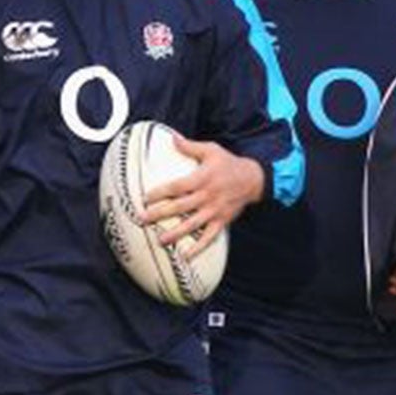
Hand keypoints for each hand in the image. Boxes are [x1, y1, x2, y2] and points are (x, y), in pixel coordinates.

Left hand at [139, 136, 266, 259]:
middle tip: (142, 218)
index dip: (161, 192)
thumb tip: (172, 138)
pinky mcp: (222, 221)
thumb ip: (190, 146)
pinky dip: (198, 247)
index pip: (177, 186)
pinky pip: (209, 237)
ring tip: (160, 240)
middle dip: (160, 213)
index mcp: (202, 178)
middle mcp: (207, 196)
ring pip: (192, 224)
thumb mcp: (211, 150)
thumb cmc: (228, 163)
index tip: (145, 197)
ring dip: (176, 233)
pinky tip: (185, 256)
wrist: (253, 179)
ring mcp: (215, 211)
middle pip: (180, 206)